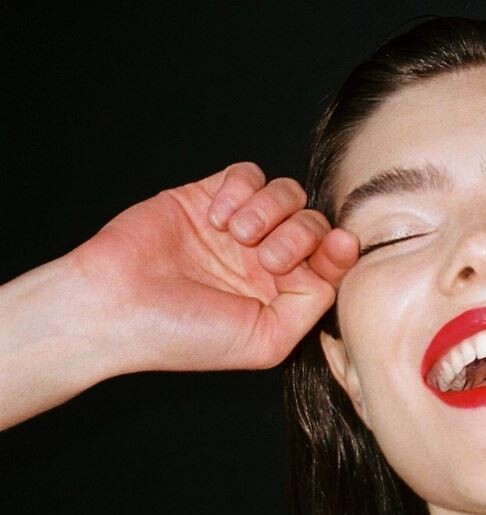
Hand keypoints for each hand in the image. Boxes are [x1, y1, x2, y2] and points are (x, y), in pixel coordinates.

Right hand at [68, 162, 360, 371]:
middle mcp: (263, 260)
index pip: (331, 261)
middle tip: (267, 258)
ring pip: (288, 192)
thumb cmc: (183, 334)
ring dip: (271, 210)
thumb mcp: (265, 341)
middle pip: (314, 223)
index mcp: (281, 295)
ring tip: (237, 234)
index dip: (339, 249)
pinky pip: (249, 173)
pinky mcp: (207, 196)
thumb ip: (311, 307)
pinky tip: (216, 217)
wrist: (116, 306)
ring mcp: (237, 227)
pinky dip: (241, 189)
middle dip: (300, 236)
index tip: (337, 246)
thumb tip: (334, 270)